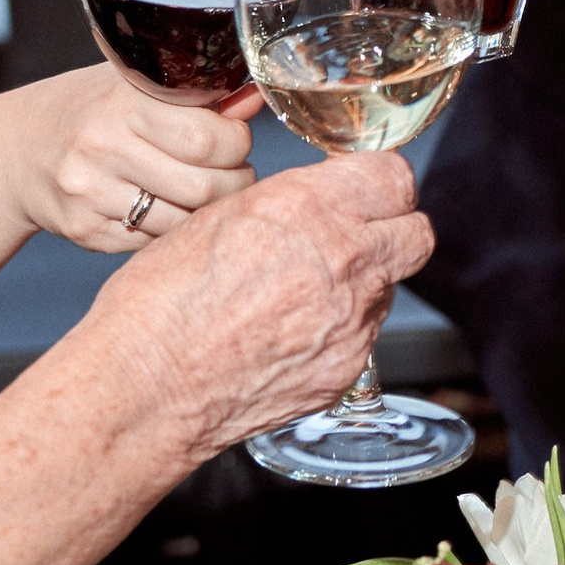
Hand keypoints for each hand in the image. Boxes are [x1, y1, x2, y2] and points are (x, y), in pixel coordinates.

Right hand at [0, 61, 259, 253]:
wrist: (15, 150)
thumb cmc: (91, 110)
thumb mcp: (134, 85)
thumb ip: (194, 95)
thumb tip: (253, 102)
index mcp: (123, 100)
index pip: (209, 138)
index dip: (236, 144)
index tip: (235, 141)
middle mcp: (102, 146)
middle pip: (204, 186)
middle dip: (234, 184)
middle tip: (233, 174)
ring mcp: (91, 194)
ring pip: (183, 222)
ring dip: (206, 212)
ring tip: (202, 192)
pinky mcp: (86, 232)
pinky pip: (155, 243)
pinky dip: (172, 231)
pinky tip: (164, 209)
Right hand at [92, 151, 433, 456]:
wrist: (147, 387)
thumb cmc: (161, 303)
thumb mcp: (219, 216)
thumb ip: (287, 203)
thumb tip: (317, 202)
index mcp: (310, 208)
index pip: (394, 176)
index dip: (378, 183)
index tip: (363, 189)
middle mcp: (344, 261)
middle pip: (417, 232)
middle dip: (392, 228)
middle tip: (357, 233)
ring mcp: (352, 322)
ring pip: (389, 288)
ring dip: (362, 283)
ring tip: (301, 294)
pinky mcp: (346, 371)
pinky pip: (363, 338)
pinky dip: (337, 331)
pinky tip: (288, 335)